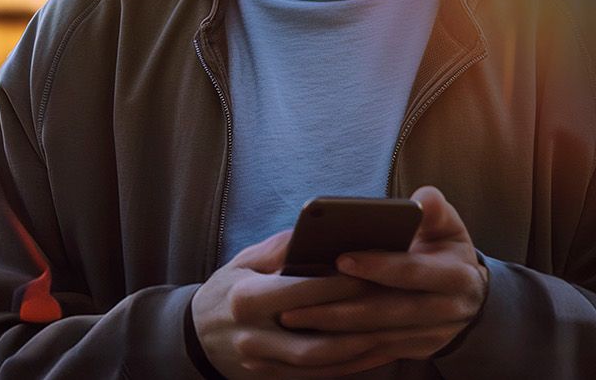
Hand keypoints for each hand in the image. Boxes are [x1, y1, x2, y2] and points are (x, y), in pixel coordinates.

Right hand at [191, 227, 457, 378]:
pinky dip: (351, 365)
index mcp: (246, 299)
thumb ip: (283, 248)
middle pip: (319, 333)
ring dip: (363, 348)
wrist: (195, 336)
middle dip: (362, 319)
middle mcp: (254, 337)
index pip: (305, 291)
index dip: (344, 282)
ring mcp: (263, 364)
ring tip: (397, 329)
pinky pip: (320, 376)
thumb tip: (324, 231)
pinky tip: (378, 349)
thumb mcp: (246, 260)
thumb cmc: (229, 287)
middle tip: (400, 302)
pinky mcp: (273, 379)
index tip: (379, 269)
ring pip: (323, 362)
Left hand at [269, 186, 489, 371]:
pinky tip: (311, 341)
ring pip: (376, 337)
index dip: (378, 266)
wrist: (468, 294)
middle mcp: (446, 311)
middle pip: (387, 312)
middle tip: (294, 304)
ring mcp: (431, 337)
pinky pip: (375, 354)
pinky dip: (342, 349)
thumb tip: (421, 200)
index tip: (340, 259)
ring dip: (333, 332)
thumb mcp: (448, 225)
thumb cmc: (445, 249)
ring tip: (293, 320)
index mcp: (455, 276)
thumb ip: (434, 209)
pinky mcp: (415, 351)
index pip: (412, 272)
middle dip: (339, 309)